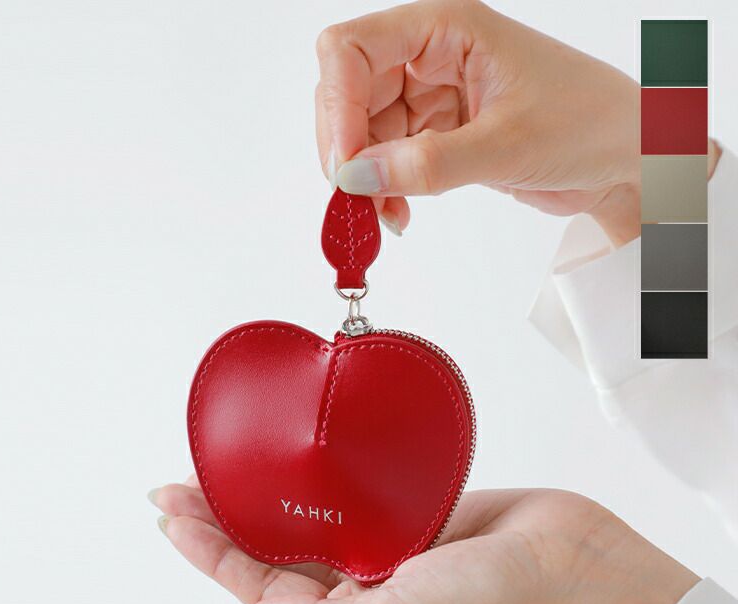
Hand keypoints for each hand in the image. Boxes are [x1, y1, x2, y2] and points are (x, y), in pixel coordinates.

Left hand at [150, 480, 697, 603]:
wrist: (570, 565)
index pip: (260, 583)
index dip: (210, 551)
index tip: (171, 515)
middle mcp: (363, 585)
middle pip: (276, 548)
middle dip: (225, 520)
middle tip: (180, 484)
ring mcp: (389, 545)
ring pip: (311, 518)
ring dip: (268, 496)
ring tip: (222, 469)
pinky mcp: (415, 510)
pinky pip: (357, 493)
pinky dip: (323, 479)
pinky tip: (297, 462)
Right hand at [316, 0, 641, 243]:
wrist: (625, 158)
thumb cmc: (590, 123)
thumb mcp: (506, 143)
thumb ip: (427, 162)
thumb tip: (356, 175)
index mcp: (446, 29)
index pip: (353, 49)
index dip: (337, 106)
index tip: (346, 164)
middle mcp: (431, 57)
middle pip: (348, 92)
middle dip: (346, 148)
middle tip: (355, 198)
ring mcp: (431, 96)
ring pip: (364, 132)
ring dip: (364, 177)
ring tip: (384, 214)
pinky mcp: (437, 134)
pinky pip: (388, 159)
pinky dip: (384, 189)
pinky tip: (398, 212)